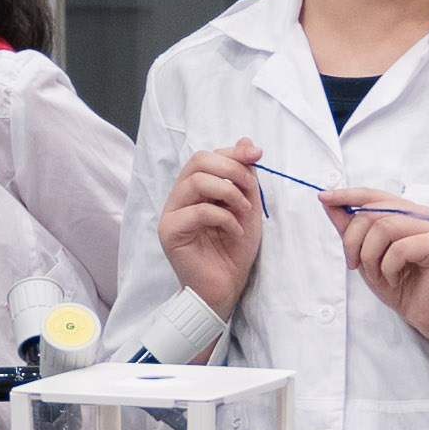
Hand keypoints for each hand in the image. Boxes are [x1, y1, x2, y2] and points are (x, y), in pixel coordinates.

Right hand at [161, 143, 266, 317]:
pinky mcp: (170, 232)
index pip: (207, 156)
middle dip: (231, 169)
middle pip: (198, 161)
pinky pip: (197, 211)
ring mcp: (171, 214)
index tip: (258, 155)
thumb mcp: (247, 206)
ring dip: (229, 192)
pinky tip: (234, 230)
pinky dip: (224, 217)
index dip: (233, 153)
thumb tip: (246, 141)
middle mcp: (178, 197)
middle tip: (251, 190)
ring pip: (195, 181)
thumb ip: (245, 176)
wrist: (226, 287)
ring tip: (245, 211)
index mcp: (194, 189)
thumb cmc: (234, 250)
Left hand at [334, 195, 428, 367]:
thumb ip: (350, 227)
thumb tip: (329, 202)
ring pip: (384, 227)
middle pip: (374, 212)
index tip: (324, 198)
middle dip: (354, 240)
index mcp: (405, 212)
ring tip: (376, 275)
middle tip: (354, 264)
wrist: (425, 314)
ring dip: (370, 257)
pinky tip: (394, 279)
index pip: (373, 195)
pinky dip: (388, 268)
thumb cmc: (400, 284)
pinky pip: (399, 249)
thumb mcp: (365, 254)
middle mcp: (421, 214)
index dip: (347, 195)